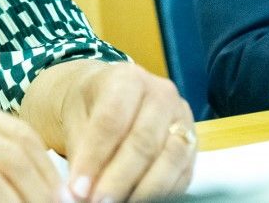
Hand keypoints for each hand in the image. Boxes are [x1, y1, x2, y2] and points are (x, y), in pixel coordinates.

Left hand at [63, 63, 195, 201]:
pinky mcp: (193, 144)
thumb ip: (81, 151)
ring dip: (143, 191)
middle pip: (143, 142)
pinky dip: (161, 193)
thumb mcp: (75, 118)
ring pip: (169, 160)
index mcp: (127, 78)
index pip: (111, 121)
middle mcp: (162, 94)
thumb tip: (80, 190)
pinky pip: (183, 174)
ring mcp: (182, 118)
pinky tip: (138, 201)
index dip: (94, 158)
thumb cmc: (89, 105)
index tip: (78, 188)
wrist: (108, 95)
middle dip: (118, 179)